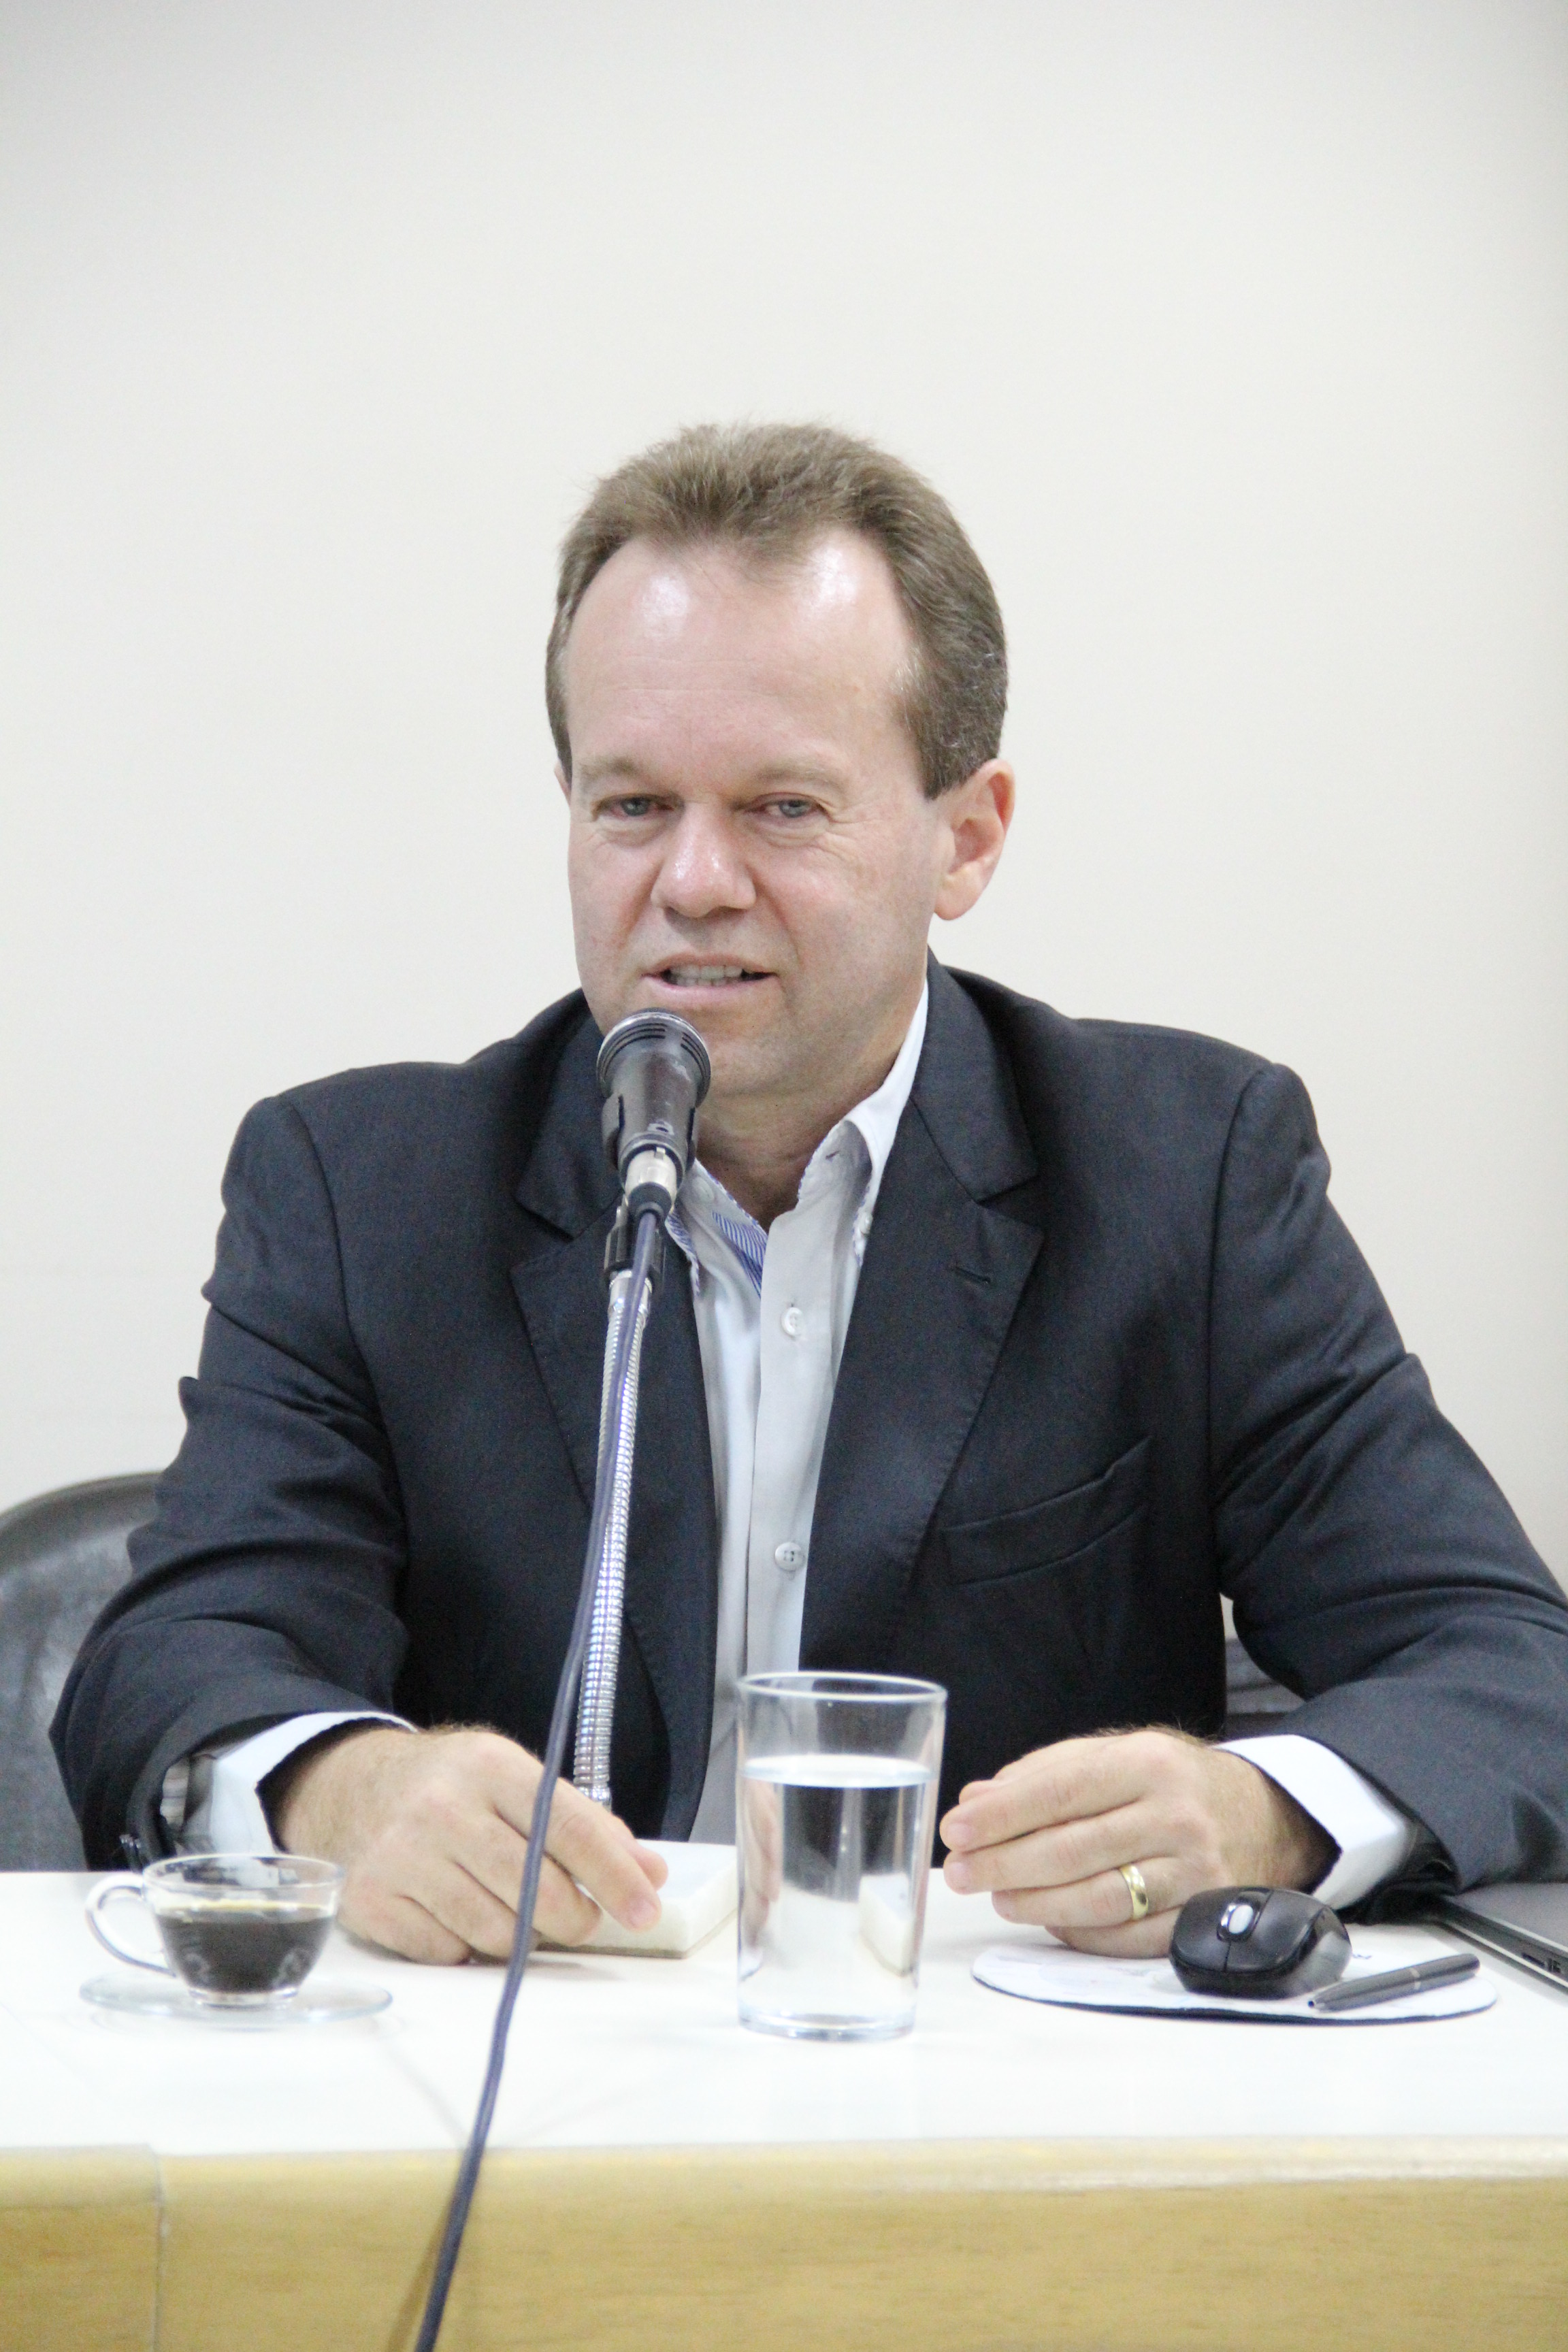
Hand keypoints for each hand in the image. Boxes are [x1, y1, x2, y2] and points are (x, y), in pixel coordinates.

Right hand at [272, 1725, 668, 1964]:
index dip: (615, 1875)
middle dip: (574, 1918)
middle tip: (582, 1920)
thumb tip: (649, 1872)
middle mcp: (443, 1808)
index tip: (645, 1909)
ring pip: (494, 1931)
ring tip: (519, 1914)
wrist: (353, 1787)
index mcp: (491, 1767)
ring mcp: (402, 1857)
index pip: (568, 1828)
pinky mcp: (372, 1900)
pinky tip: (463, 1917)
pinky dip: (467, 1947)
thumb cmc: (452, 1786)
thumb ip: (585, 1823)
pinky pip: (447, 1952)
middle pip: (535, 1890)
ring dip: (521, 1938)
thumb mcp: (516, 1779)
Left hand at [940, 1729, 1334, 1954]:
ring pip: (1098, 1899)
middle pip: (1072, 1849)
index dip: (1002, 1814)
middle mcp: (1176, 1816)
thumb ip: (1043, 1774)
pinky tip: (1046, 1920)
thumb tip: (976, 1802)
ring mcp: (1193, 1873)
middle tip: (959, 1871)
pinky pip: (1128, 1937)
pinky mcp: (1200, 1917)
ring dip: (1035, 1903)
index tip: (956, 1828)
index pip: (1061, 1790)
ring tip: (996, 1895)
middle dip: (1003, 1862)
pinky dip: (1079, 1933)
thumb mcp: (1114, 1755)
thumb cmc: (1169, 1782)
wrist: (1263, 1816)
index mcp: (1148, 1763)